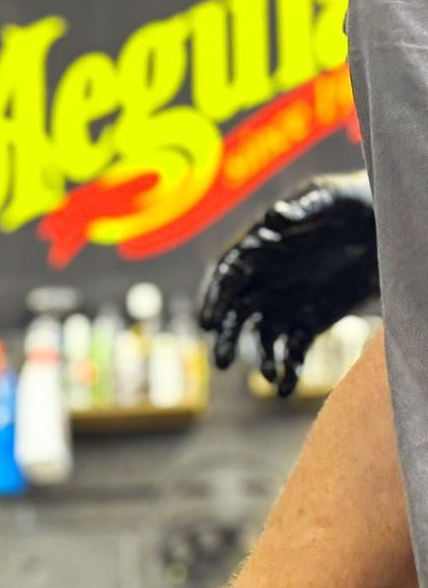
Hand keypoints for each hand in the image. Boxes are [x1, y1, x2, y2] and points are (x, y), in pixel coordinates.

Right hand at [199, 172, 378, 396]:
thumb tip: (275, 216)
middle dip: (227, 338)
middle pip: (235, 314)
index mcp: (256, 251)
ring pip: (261, 339)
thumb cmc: (348, 205)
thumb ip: (303, 208)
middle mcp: (262, 283)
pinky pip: (291, 351)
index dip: (215, 300)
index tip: (209, 322)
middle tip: (221, 361)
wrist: (379, 229)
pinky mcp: (305, 324)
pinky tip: (286, 388)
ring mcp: (282, 306)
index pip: (227, 278)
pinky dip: (288, 371)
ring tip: (268, 376)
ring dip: (261, 360)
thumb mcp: (329, 198)